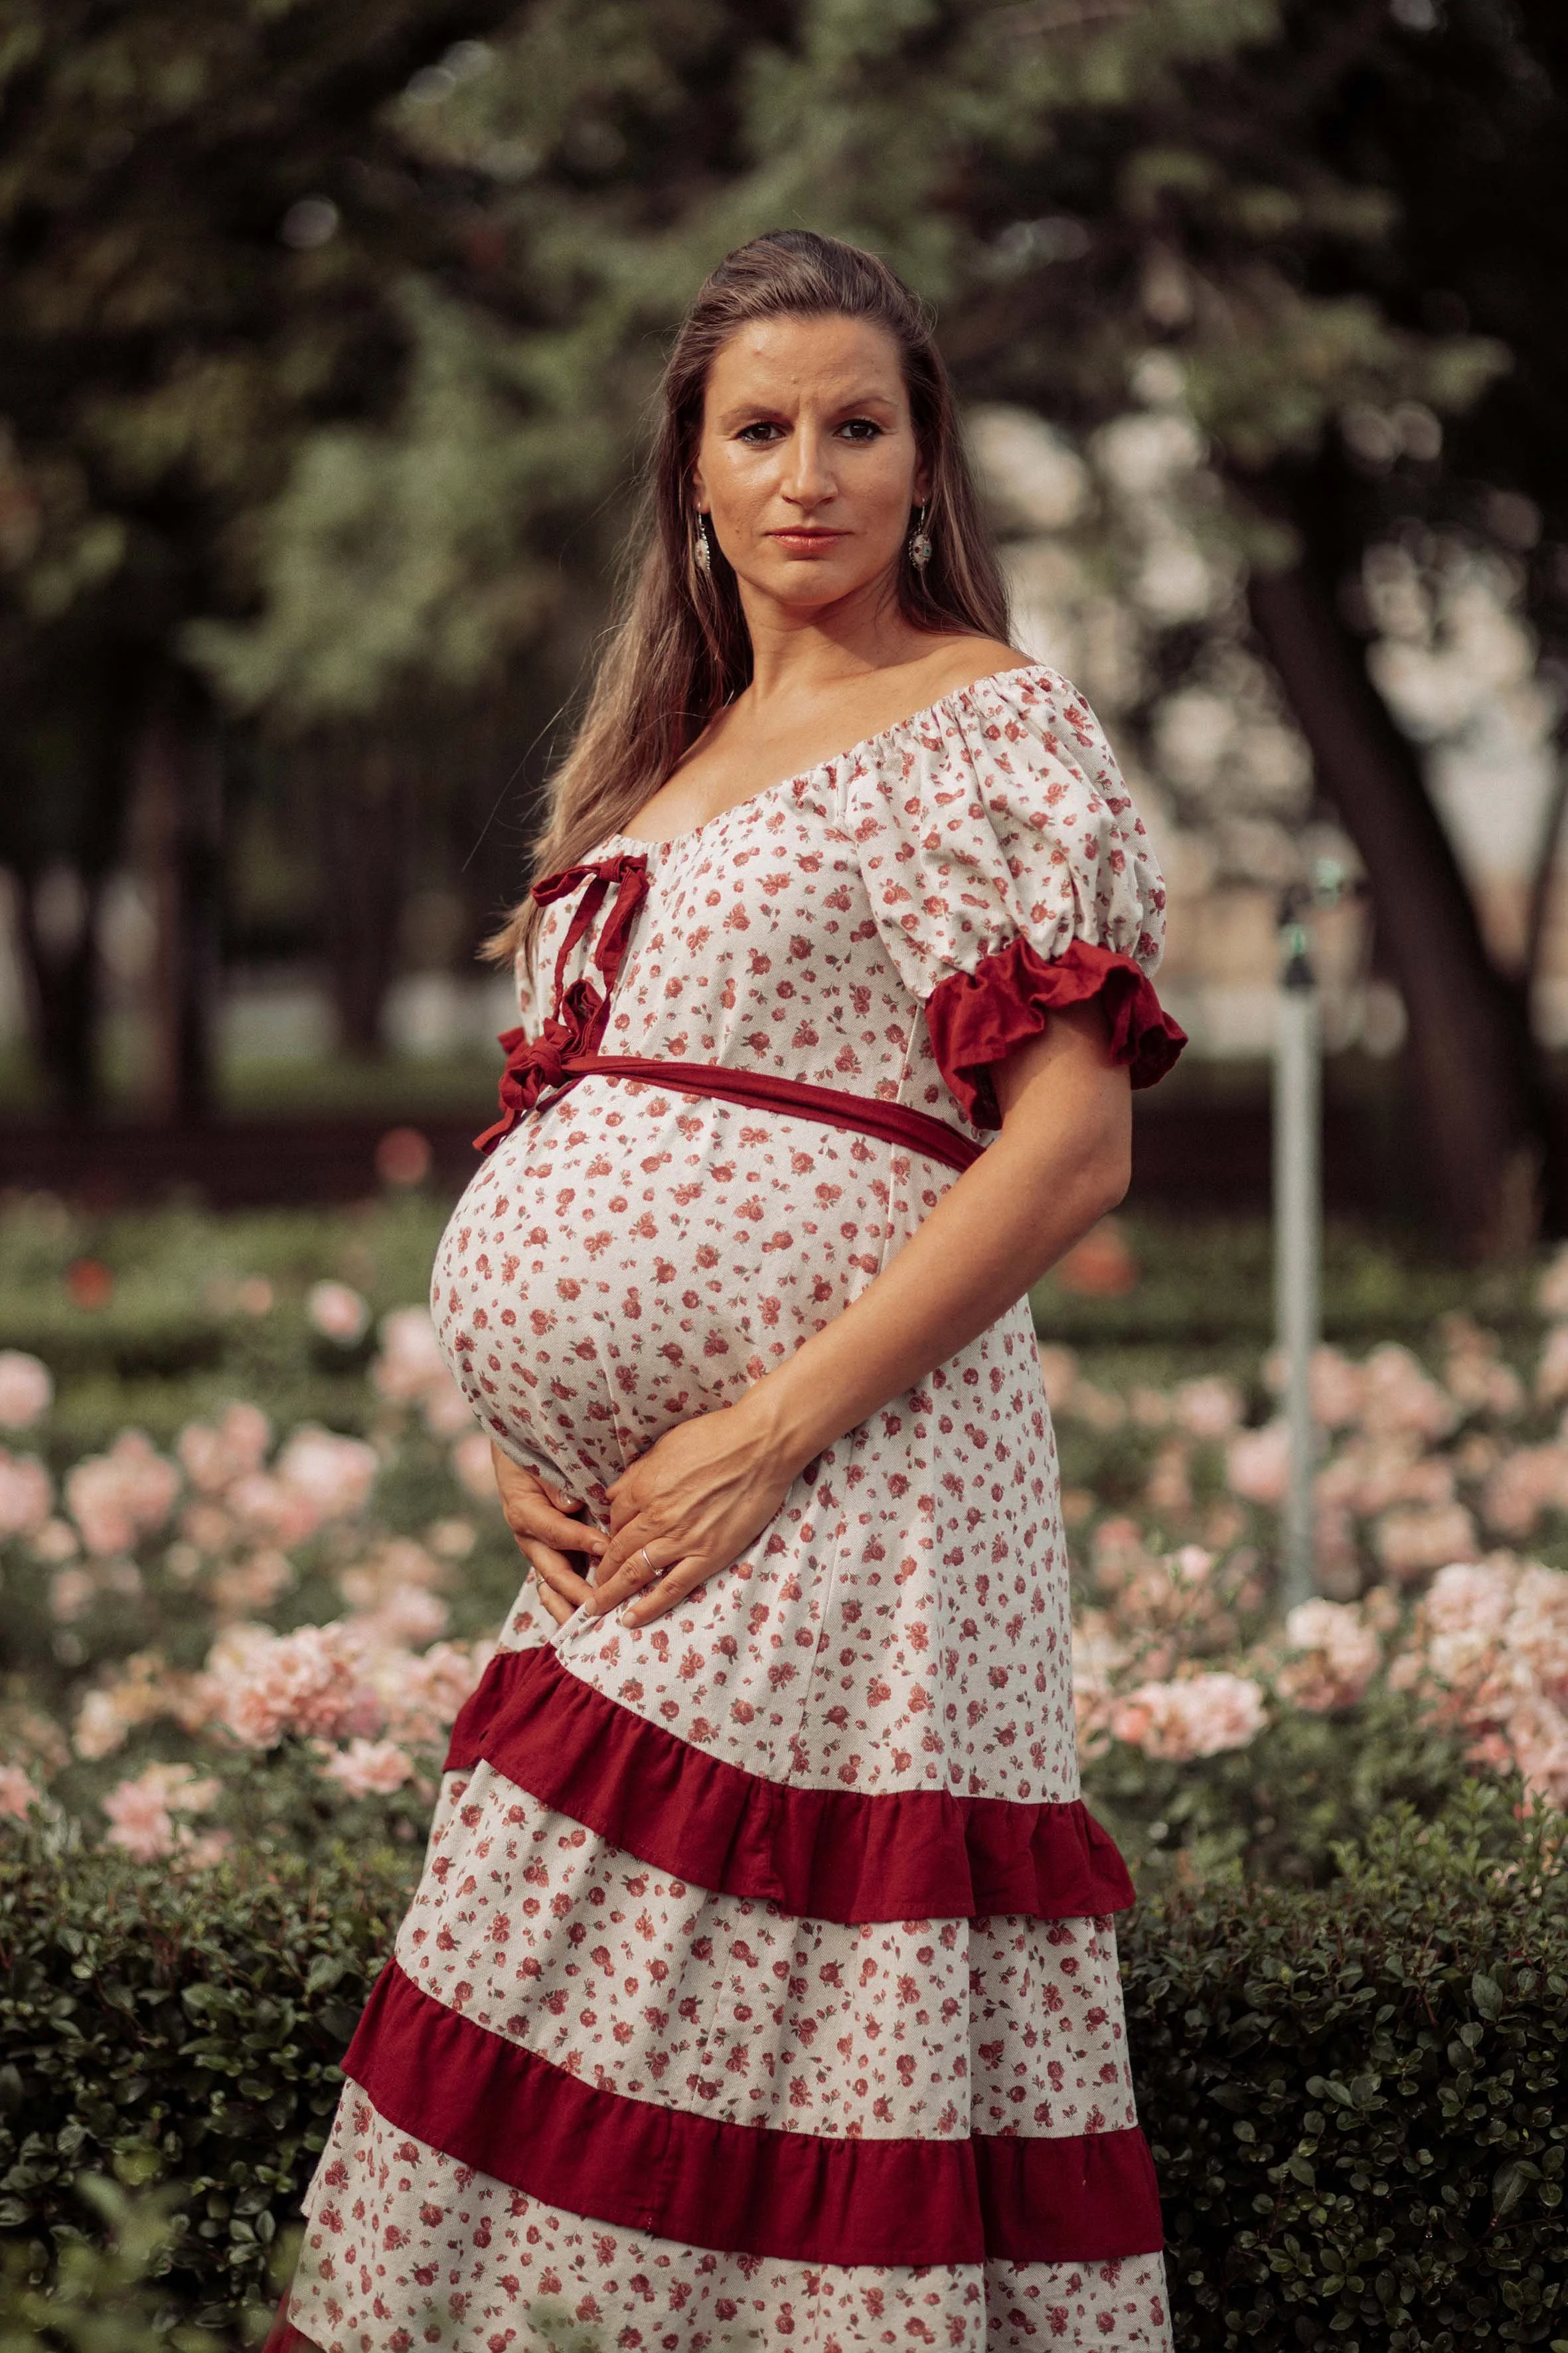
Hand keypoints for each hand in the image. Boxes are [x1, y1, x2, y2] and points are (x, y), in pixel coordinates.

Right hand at [491, 1443, 608, 1627]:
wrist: (515, 1458)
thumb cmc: (532, 1457)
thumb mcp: (539, 1462)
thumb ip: (555, 1484)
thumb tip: (571, 1505)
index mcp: (524, 1512)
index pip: (555, 1531)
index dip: (580, 1540)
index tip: (606, 1548)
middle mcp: (528, 1539)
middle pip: (552, 1571)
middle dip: (575, 1593)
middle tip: (598, 1608)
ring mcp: (537, 1552)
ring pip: (550, 1587)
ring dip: (569, 1608)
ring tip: (588, 1629)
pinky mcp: (547, 1558)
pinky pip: (555, 1586)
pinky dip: (569, 1603)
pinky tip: (584, 1620)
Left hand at [583, 1399, 801, 1628]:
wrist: (762, 1446)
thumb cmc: (718, 1437)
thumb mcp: (666, 1445)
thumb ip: (638, 1472)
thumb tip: (613, 1493)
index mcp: (644, 1487)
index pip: (613, 1518)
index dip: (607, 1533)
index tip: (606, 1545)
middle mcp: (655, 1517)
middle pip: (616, 1550)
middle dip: (599, 1571)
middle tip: (588, 1586)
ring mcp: (681, 1539)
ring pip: (635, 1573)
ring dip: (611, 1593)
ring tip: (596, 1608)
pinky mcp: (708, 1555)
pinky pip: (671, 1588)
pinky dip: (648, 1606)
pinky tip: (630, 1619)